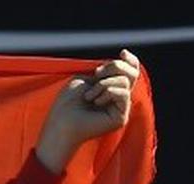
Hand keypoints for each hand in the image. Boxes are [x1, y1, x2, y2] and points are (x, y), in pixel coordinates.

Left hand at [35, 49, 139, 173]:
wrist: (61, 121)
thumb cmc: (67, 102)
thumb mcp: (84, 78)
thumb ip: (104, 71)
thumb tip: (122, 63)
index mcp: (110, 88)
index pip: (130, 71)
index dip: (130, 60)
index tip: (122, 53)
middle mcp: (118, 98)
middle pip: (132, 73)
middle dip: (114, 67)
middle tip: (96, 74)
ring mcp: (121, 108)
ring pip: (125, 81)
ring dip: (103, 84)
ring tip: (88, 96)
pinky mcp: (121, 117)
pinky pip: (123, 93)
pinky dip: (107, 92)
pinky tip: (95, 102)